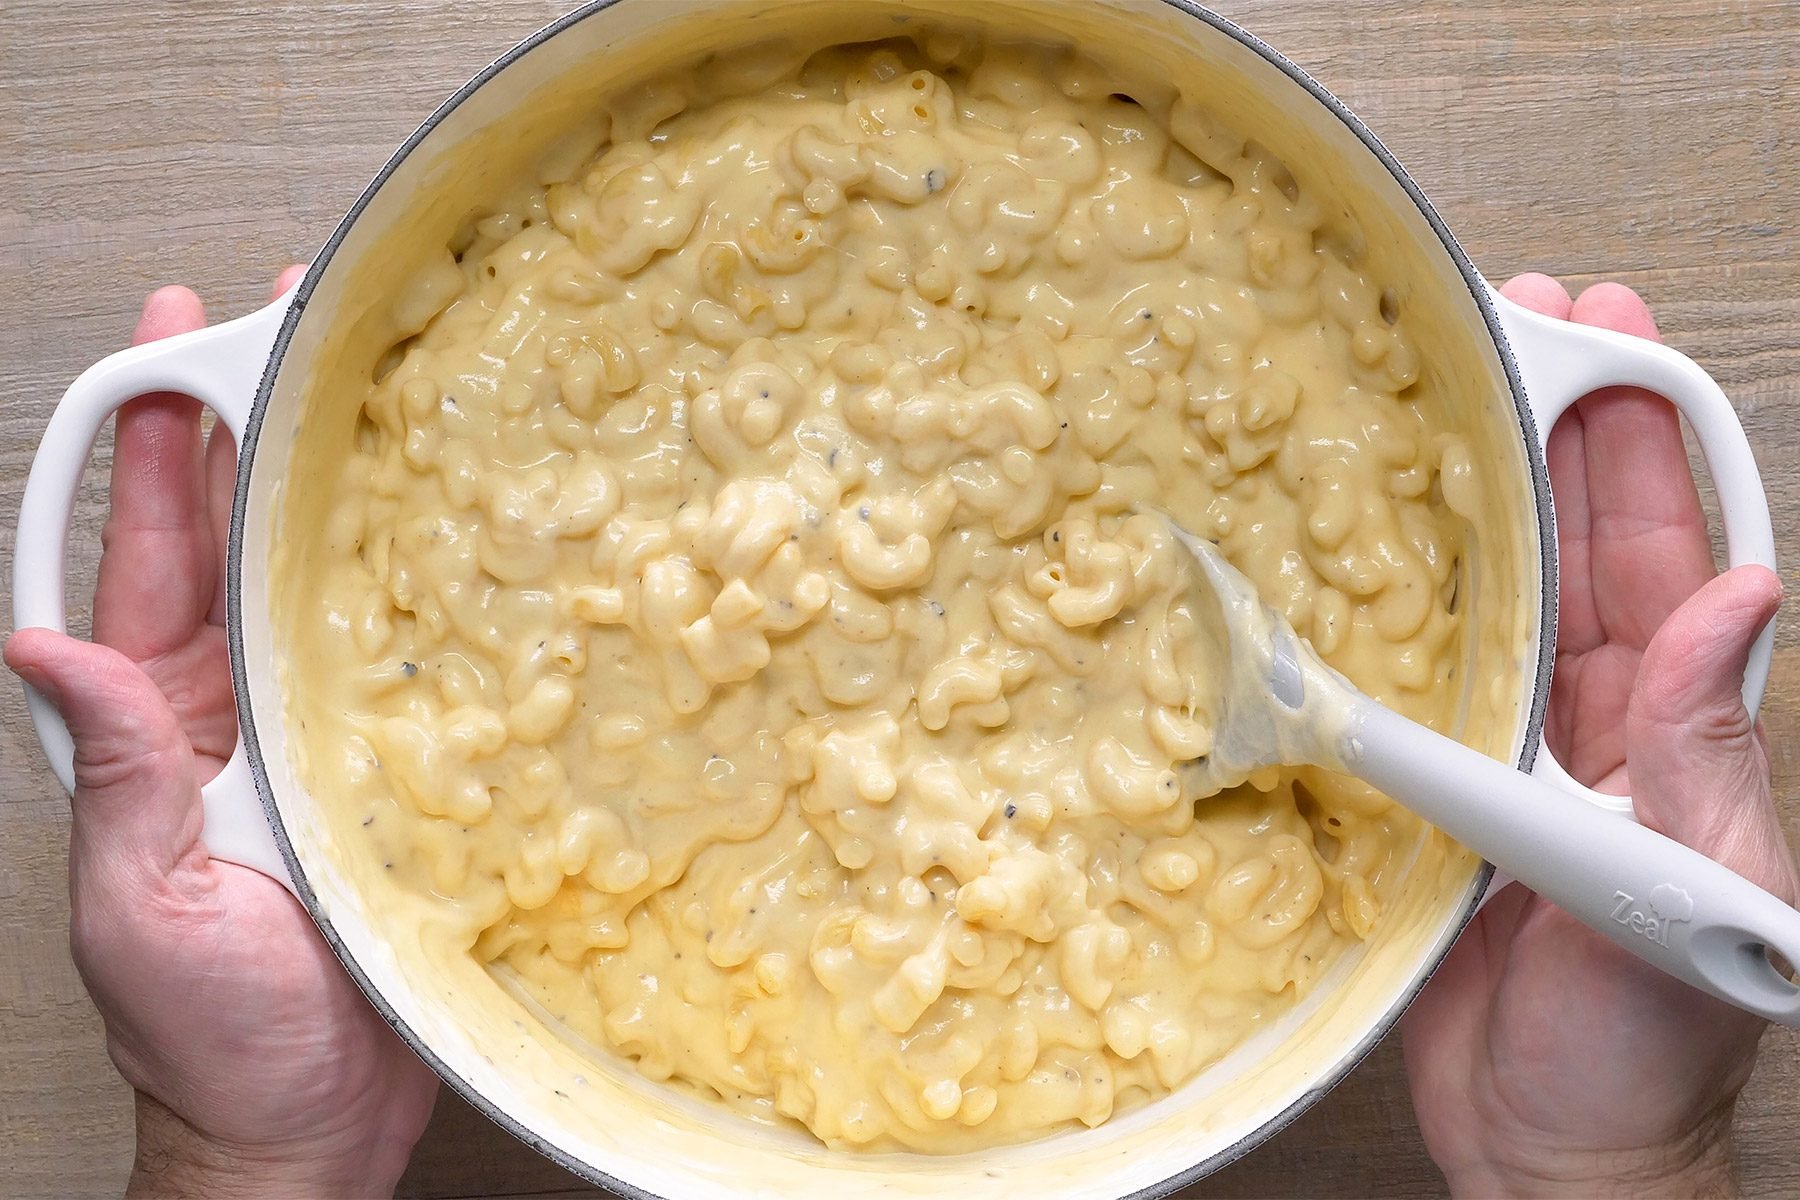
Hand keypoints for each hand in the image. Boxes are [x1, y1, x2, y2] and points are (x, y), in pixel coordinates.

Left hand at [6, 278, 438, 1197]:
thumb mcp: (140, 903)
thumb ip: (110, 772)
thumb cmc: (213, 1037)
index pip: (143, 556)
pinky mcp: (388, 779)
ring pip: (319, 587)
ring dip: (331, 491)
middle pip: (234, 543)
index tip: (166, 348)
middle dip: (243, 426)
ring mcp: (312, 741)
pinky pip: (398, 667)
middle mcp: (231, 717)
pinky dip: (419, 595)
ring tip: (362, 395)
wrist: (305, 1125)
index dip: (149, 446)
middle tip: (276, 323)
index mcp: (154, 728)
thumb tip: (40, 648)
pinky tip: (452, 540)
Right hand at [1402, 276, 1797, 1196]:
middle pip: (1573, 550)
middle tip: (1517, 327)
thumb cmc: (1649, 1045)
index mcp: (1681, 733)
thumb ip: (1705, 752)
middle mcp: (1597, 726)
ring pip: (1491, 602)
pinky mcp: (1433, 800)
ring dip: (1467, 503)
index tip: (1607, 342)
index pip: (1668, 556)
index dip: (1640, 443)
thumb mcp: (1706, 890)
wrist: (1548, 1150)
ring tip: (1433, 405)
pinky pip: (1411, 689)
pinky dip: (1386, 618)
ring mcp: (1514, 758)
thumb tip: (1738, 601)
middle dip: (1552, 435)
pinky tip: (1355, 557)